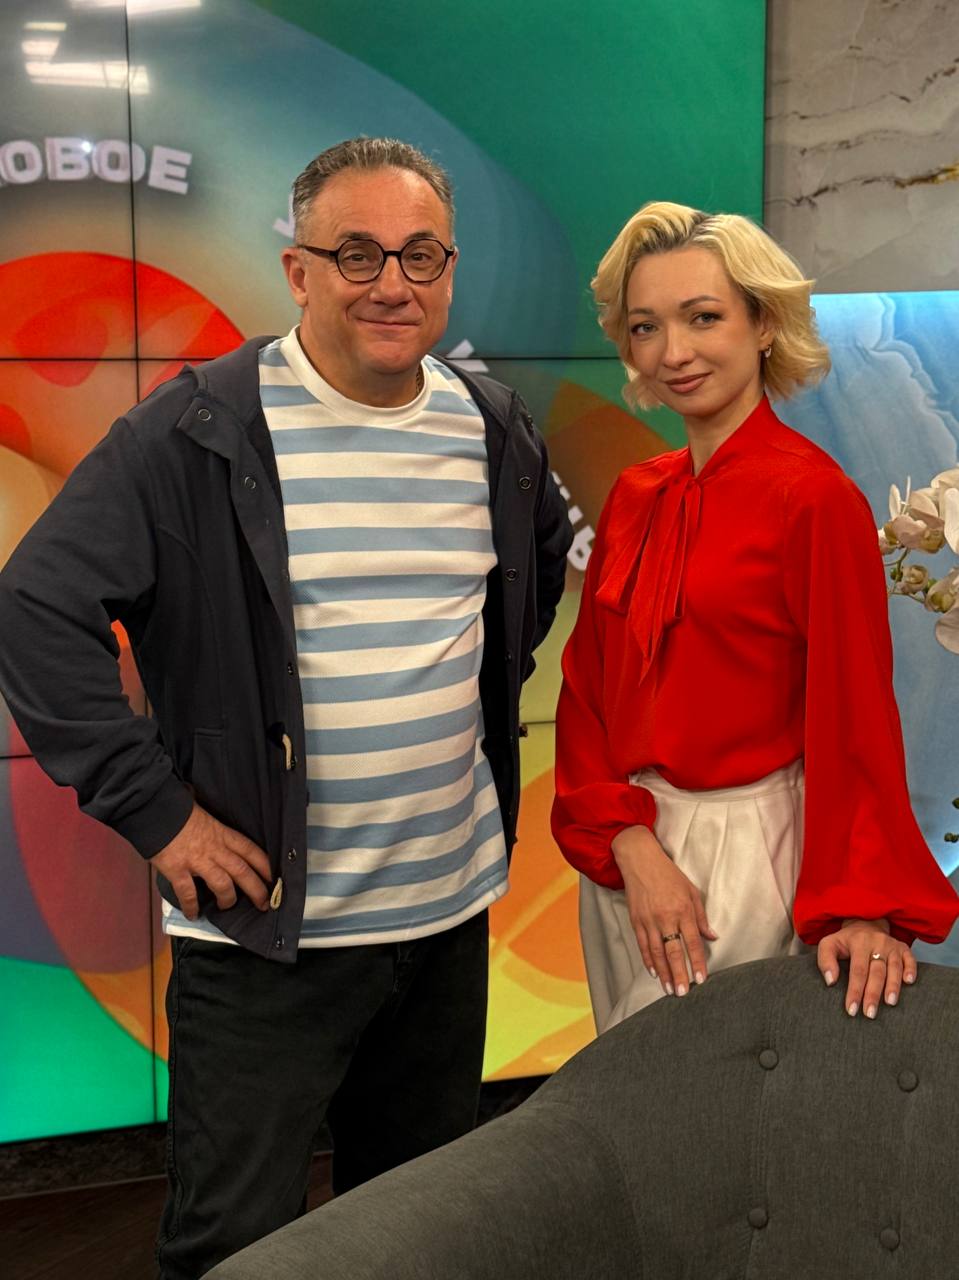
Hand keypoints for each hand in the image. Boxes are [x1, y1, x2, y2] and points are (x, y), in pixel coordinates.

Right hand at [150, 803, 272, 919]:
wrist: (154, 808)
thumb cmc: (178, 809)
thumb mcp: (204, 814)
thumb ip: (214, 827)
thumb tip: (217, 830)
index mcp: (222, 833)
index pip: (250, 850)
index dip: (264, 865)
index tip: (274, 878)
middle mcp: (214, 848)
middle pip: (242, 871)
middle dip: (256, 890)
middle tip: (265, 904)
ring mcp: (197, 860)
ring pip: (222, 884)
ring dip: (228, 899)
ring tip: (227, 906)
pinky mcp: (177, 870)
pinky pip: (188, 893)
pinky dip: (192, 906)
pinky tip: (194, 915)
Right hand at [611, 824, 717, 996]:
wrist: (640, 860)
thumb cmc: (669, 874)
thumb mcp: (691, 891)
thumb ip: (701, 916)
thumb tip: (712, 937)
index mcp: (682, 910)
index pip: (692, 942)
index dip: (696, 962)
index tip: (700, 979)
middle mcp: (665, 917)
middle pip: (673, 951)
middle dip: (679, 974)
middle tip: (683, 993)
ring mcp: (649, 920)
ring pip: (656, 952)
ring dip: (664, 973)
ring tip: (669, 989)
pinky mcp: (636, 920)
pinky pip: (643, 945)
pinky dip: (648, 960)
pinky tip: (654, 972)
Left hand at [817, 918, 916, 1017]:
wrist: (865, 925)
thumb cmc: (845, 941)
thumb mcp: (828, 945)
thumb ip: (825, 961)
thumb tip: (830, 981)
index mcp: (858, 942)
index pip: (857, 971)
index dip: (855, 991)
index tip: (852, 1010)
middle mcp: (877, 942)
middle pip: (876, 972)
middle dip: (873, 994)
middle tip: (869, 1014)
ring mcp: (892, 945)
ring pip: (894, 967)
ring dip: (893, 986)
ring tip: (890, 1003)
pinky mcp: (903, 948)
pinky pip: (910, 959)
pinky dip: (911, 970)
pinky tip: (909, 982)